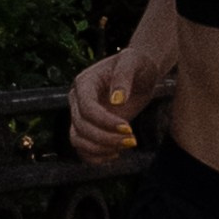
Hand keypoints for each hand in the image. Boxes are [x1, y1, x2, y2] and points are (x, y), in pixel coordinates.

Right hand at [69, 39, 171, 162]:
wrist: (140, 72)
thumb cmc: (137, 63)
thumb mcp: (133, 62)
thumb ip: (124, 77)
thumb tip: (116, 100)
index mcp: (84, 83)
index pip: (86, 108)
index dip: (104, 122)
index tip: (128, 128)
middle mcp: (78, 100)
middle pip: (80, 127)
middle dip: (105, 138)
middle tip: (132, 141)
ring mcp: (81, 115)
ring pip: (78, 140)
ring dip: (100, 149)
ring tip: (126, 146)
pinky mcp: (90, 127)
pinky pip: (83, 148)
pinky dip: (95, 156)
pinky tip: (116, 154)